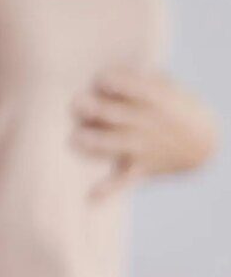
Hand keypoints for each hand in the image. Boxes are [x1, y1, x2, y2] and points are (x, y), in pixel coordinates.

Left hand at [70, 66, 216, 199]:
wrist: (202, 143)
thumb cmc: (170, 105)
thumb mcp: (164, 86)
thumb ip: (138, 80)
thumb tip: (104, 78)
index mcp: (153, 98)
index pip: (130, 87)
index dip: (113, 82)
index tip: (101, 80)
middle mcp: (145, 124)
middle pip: (115, 115)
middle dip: (95, 109)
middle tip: (77, 103)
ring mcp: (141, 148)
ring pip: (113, 145)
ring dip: (94, 143)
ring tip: (74, 139)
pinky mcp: (137, 169)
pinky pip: (121, 181)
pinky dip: (107, 191)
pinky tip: (90, 198)